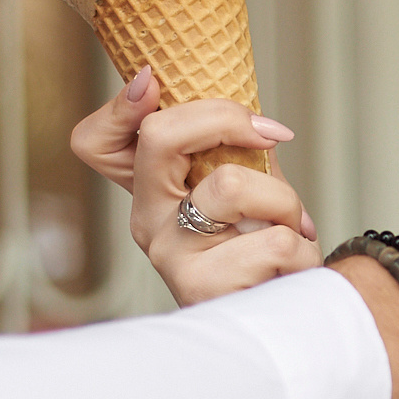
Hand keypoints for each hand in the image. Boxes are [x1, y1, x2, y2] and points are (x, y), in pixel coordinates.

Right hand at [70, 69, 316, 307]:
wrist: (289, 317)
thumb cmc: (266, 246)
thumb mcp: (247, 185)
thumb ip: (230, 147)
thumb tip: (234, 106)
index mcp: (151, 192)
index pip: (95, 141)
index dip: (118, 104)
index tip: (153, 81)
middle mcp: (147, 222)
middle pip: (160, 136)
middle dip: (231, 121)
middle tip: (274, 137)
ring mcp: (169, 256)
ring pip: (232, 184)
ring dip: (286, 202)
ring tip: (292, 230)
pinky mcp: (202, 289)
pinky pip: (273, 240)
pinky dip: (303, 248)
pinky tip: (291, 270)